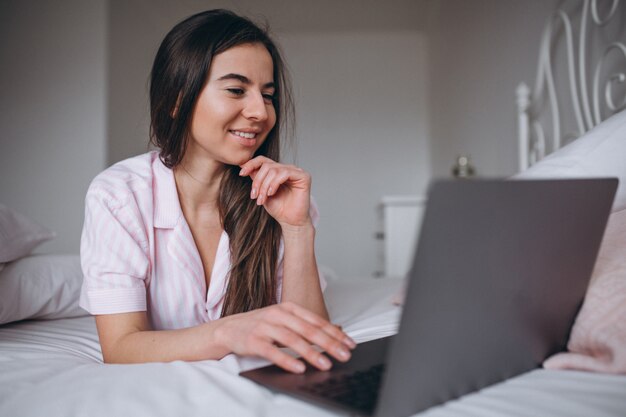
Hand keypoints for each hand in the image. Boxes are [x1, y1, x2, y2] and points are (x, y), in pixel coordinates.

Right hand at [215, 302, 355, 372]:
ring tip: (326, 364)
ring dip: (311, 353)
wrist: (228, 329)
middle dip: (329, 343)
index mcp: (289, 308)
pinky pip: (272, 351)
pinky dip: (287, 360)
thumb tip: (336, 331)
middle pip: (308, 330)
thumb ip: (306, 325)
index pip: (316, 321)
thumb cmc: (260, 326)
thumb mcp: (284, 320)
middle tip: (344, 354)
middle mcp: (278, 315)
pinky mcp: (253, 341)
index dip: (335, 332)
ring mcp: (265, 327)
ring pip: (293, 340)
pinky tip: (299, 367)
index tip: (349, 343)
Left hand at [239, 156, 311, 226]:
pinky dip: (275, 183)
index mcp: (278, 171)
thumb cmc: (278, 208)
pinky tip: (271, 193)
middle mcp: (287, 169)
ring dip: (264, 185)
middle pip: (267, 165)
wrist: (290, 222)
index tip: (241, 173)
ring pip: (274, 170)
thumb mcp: (262, 192)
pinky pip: (285, 173)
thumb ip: (256, 179)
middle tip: (254, 196)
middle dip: (258, 181)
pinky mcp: (303, 176)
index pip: (263, 160)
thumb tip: (243, 165)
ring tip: (262, 198)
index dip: (251, 164)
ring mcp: (296, 172)